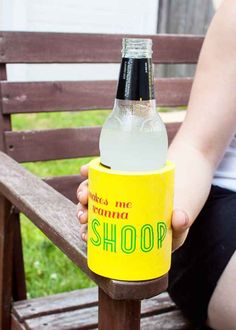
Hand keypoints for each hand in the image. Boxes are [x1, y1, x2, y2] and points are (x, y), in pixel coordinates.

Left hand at [76, 164, 190, 249]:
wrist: (181, 183)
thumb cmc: (178, 209)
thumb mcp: (181, 218)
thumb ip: (182, 222)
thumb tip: (181, 219)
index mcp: (129, 227)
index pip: (106, 234)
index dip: (93, 235)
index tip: (87, 235)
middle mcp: (120, 210)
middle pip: (95, 213)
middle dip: (84, 213)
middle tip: (84, 215)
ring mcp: (119, 192)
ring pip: (95, 194)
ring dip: (84, 193)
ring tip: (83, 195)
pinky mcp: (120, 176)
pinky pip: (102, 173)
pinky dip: (92, 171)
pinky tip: (86, 170)